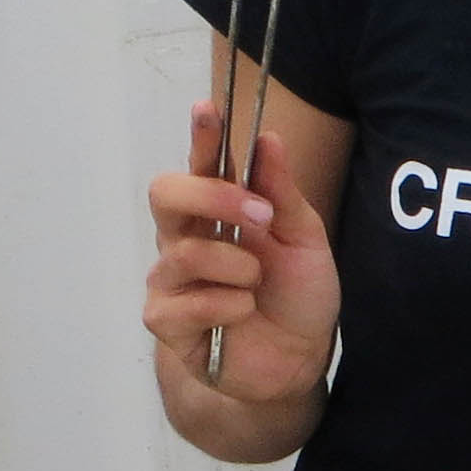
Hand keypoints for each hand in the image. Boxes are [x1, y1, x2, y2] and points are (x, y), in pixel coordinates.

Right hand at [143, 105, 340, 404]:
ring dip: (236, 267)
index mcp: (217, 212)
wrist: (299, 362)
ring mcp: (170, 280)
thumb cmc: (297, 296)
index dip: (201, 136)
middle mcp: (185, 238)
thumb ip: (283, 193)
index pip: (200, 165)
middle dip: (212, 197)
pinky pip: (184, 304)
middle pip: (166, 193)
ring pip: (184, 253)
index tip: (209, 109)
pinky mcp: (166, 322)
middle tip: (261, 216)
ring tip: (258, 285)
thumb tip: (268, 138)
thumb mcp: (304, 241)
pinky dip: (225, 307)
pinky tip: (241, 315)